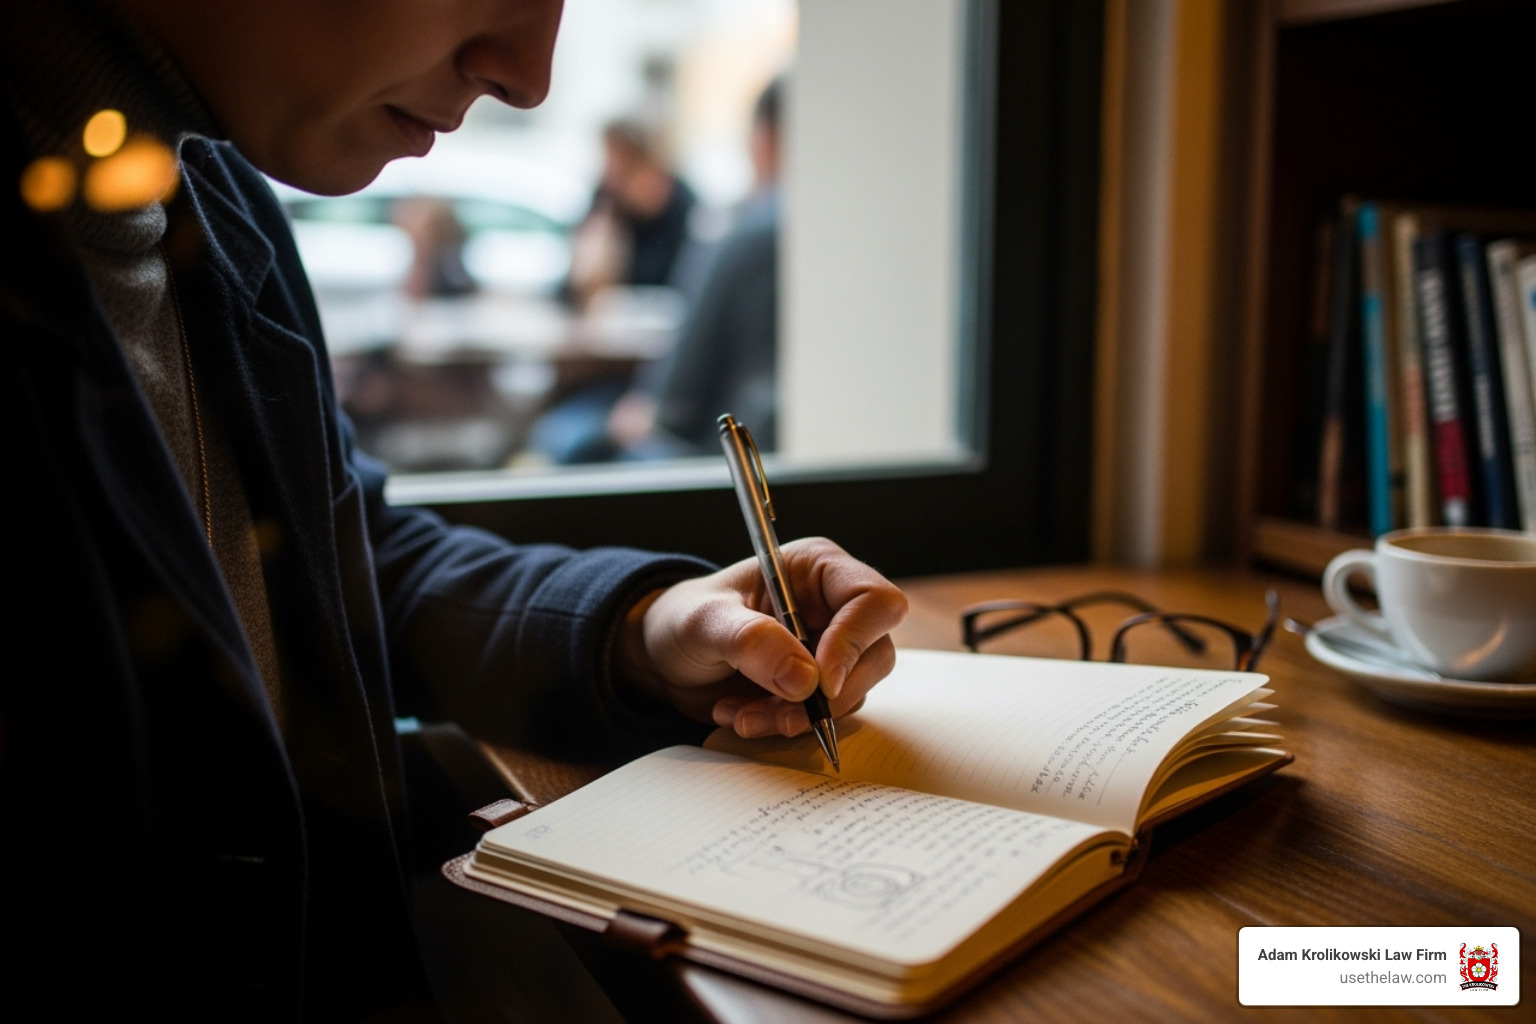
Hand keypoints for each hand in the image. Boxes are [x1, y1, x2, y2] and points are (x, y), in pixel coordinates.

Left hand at [619, 538, 907, 737]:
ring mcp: (831, 649)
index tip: (820, 683)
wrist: (666, 657)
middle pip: (875, 654)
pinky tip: (742, 716)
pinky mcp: (818, 686)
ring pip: (851, 693)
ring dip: (799, 716)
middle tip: (778, 713)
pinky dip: (785, 725)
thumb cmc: (684, 620)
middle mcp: (834, 607)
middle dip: (827, 695)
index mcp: (817, 569)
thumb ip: (750, 641)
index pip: (873, 601)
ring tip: (743, 715)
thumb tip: (806, 679)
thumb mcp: (704, 622)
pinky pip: (825, 716)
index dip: (855, 642)